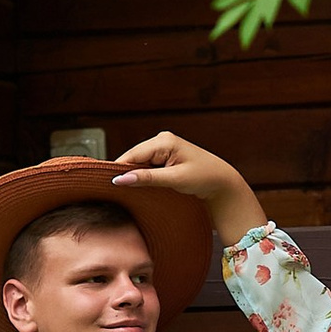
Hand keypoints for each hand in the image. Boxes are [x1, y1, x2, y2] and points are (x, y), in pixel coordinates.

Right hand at [109, 132, 267, 249]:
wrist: (223, 183)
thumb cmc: (205, 178)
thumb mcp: (174, 179)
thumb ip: (147, 178)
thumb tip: (121, 179)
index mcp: (164, 140)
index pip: (132, 155)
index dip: (119, 170)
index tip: (108, 185)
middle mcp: (162, 139)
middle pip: (133, 158)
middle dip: (128, 174)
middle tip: (120, 192)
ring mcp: (163, 147)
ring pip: (139, 163)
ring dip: (137, 176)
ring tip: (135, 190)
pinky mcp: (165, 156)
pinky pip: (147, 166)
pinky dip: (144, 176)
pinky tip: (145, 186)